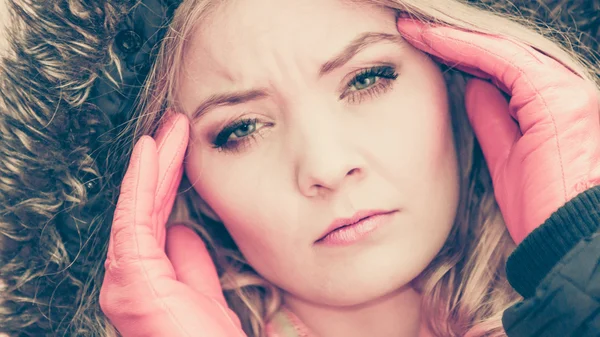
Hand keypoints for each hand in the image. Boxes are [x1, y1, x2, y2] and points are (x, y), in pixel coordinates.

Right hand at [99, 113, 244, 336]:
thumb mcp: (205, 293)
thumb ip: (193, 264)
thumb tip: (184, 229)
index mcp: (148, 279)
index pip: (155, 219)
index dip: (166, 182)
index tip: (181, 149)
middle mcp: (130, 277)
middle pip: (146, 208)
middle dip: (161, 166)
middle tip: (174, 127)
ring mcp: (127, 279)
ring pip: (139, 207)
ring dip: (155, 165)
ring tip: (168, 129)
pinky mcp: (132, 279)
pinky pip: (136, 218)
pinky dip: (141, 182)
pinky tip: (151, 150)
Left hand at [397, 19, 599, 243]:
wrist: (567, 239)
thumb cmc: (542, 208)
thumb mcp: (507, 157)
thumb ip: (492, 120)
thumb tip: (473, 90)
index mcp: (552, 106)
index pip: (500, 69)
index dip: (461, 55)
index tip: (423, 48)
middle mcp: (563, 90)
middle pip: (499, 54)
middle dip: (453, 42)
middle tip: (413, 32)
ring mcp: (564, 90)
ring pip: (498, 50)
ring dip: (452, 38)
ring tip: (414, 31)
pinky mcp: (556, 97)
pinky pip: (501, 60)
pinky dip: (464, 47)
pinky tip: (433, 39)